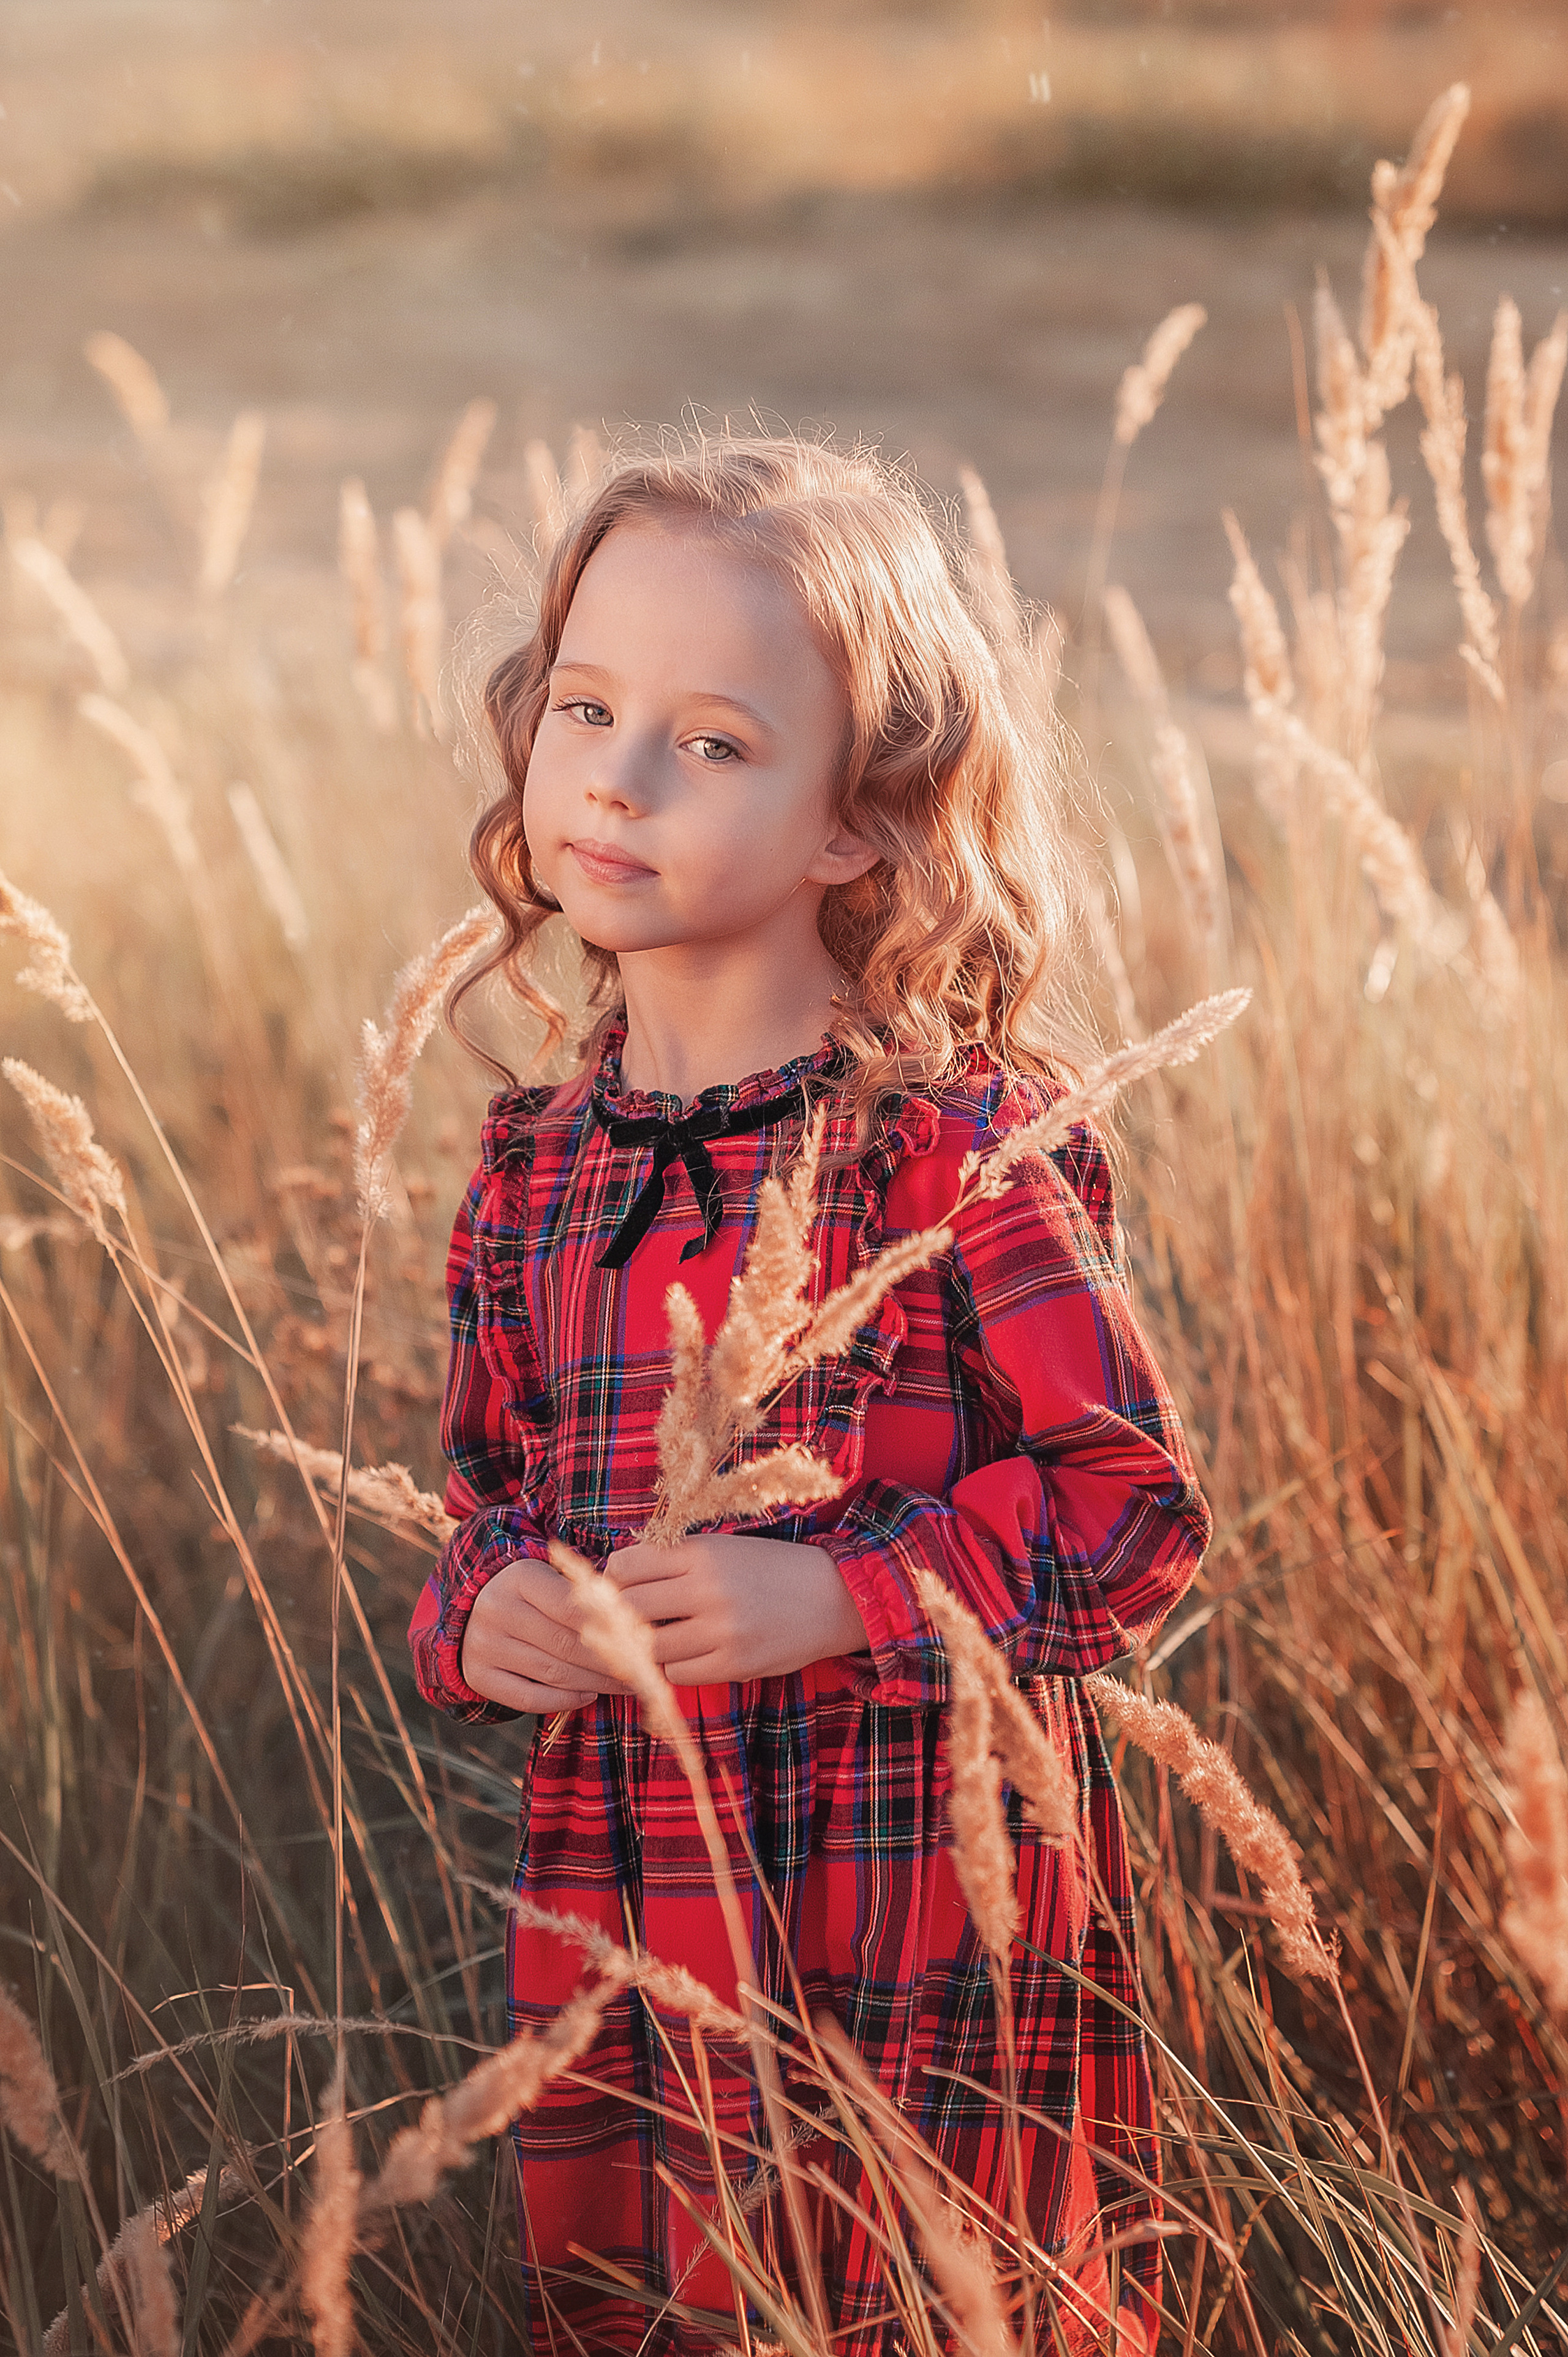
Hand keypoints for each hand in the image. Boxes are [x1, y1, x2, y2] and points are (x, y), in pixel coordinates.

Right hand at [461, 1556, 635, 1714]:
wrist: (472, 1609)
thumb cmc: (531, 1594)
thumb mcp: (551, 1579)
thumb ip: (585, 1596)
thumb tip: (636, 1625)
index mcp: (521, 1577)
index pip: (574, 1608)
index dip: (612, 1629)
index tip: (643, 1642)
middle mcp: (496, 1609)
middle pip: (567, 1644)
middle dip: (611, 1662)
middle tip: (642, 1671)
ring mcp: (484, 1645)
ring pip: (553, 1673)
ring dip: (595, 1683)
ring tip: (625, 1685)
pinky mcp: (478, 1675)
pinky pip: (528, 1698)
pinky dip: (562, 1700)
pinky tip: (587, 1695)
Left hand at [604, 1534, 869, 1685]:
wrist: (832, 1597)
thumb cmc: (768, 1569)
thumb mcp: (723, 1548)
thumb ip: (674, 1559)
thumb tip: (613, 1575)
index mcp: (702, 1553)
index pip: (627, 1565)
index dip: (613, 1577)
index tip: (620, 1583)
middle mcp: (708, 1589)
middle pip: (628, 1607)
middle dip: (618, 1613)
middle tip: (626, 1616)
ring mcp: (722, 1631)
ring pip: (649, 1646)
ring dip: (647, 1644)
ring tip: (660, 1635)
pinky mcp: (734, 1665)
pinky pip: (677, 1673)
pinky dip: (675, 1665)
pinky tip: (689, 1652)